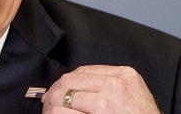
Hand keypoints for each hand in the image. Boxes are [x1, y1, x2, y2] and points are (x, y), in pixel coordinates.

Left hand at [41, 65, 160, 113]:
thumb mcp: (132, 95)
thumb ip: (107, 86)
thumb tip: (72, 87)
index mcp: (124, 75)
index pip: (82, 71)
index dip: (65, 82)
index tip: (56, 91)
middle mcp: (115, 86)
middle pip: (69, 82)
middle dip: (54, 93)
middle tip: (47, 104)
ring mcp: (107, 104)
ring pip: (63, 99)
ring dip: (51, 108)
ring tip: (49, 113)